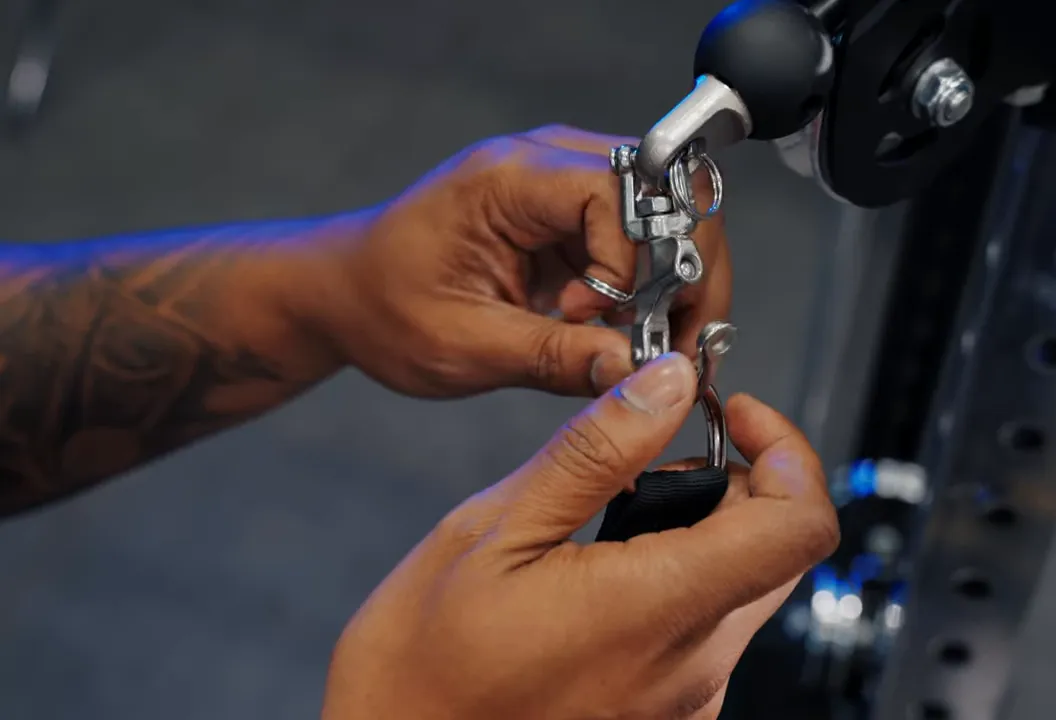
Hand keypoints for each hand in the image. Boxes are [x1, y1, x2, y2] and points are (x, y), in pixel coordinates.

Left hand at [315, 125, 729, 398]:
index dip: (628, 260)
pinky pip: (643, 239)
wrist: (345, 293)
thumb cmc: (384, 308)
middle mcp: (545, 162)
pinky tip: (625, 327)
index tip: (591, 318)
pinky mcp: (572, 216)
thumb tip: (644, 378)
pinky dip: (652, 286)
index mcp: (508, 178)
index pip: (619, 191)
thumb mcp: (465, 346)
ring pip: (670, 214)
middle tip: (673, 340)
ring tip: (648, 338)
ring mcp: (563, 184)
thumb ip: (557, 360)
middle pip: (669, 191)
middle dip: (687, 270)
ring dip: (677, 280)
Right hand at [320, 353, 838, 719]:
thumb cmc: (420, 668)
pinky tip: (598, 573)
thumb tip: (668, 385)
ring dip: (698, 532)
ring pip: (741, 588)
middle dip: (734, 482)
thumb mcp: (495, 531)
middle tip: (647, 459)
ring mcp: (682, 702)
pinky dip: (675, 580)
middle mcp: (692, 666)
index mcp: (659, 608)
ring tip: (604, 518)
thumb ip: (595, 452)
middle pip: (777, 550)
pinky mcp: (661, 717)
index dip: (787, 449)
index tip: (734, 416)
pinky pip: (703, 630)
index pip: (800, 523)